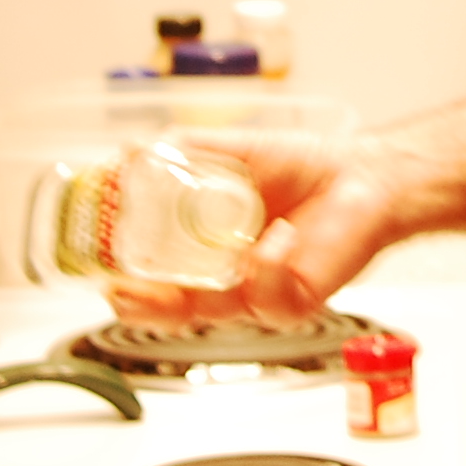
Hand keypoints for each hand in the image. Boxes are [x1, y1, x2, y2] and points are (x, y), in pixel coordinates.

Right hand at [103, 130, 412, 327]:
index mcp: (203, 250)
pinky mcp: (294, 302)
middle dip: (143, 308)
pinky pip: (270, 297)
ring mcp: (259, 294)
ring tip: (191, 256)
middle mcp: (226, 280)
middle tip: (124, 290)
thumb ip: (180, 153)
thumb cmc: (302, 168)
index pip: (152, 280)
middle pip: (173, 314)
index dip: (124, 283)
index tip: (102, 272)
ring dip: (199, 288)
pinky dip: (269, 265)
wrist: (362, 175)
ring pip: (216, 314)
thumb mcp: (231, 152)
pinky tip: (278, 236)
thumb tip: (128, 152)